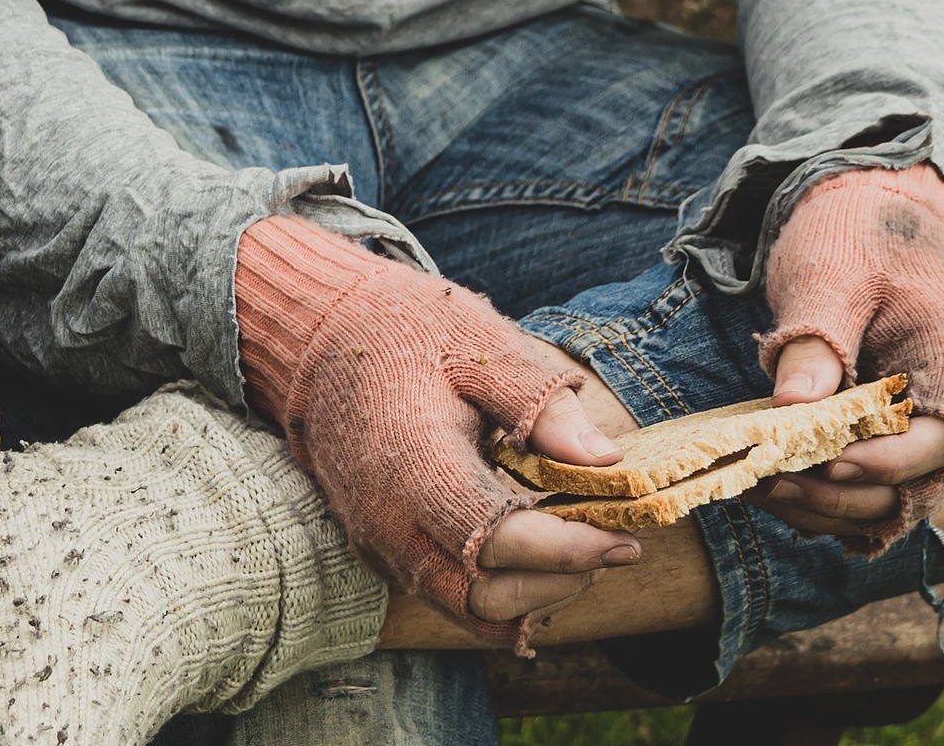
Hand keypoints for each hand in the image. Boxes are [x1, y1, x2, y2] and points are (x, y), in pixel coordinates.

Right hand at [234, 216, 636, 645]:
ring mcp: (378, 540)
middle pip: (485, 598)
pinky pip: (443, 593)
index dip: (568, 552)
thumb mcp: (479, 346)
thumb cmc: (405, 333)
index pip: (499, 541)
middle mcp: (388, 519)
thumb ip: (541, 405)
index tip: (626, 540)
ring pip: (463, 609)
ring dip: (531, 596)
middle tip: (610, 545)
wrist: (317, 338)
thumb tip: (605, 461)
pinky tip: (536, 556)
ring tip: (579, 553)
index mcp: (415, 465)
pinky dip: (497, 591)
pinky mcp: (379, 547)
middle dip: (558, 583)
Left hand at [754, 165, 943, 545]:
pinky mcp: (880, 432)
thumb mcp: (833, 276)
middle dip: (838, 495)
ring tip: (755, 490)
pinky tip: (765, 487)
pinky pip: (861, 483)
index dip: (883, 463)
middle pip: (909, 488)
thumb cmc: (856, 235)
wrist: (866, 212)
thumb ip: (817, 340)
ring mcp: (916, 425)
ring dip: (822, 506)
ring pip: (883, 498)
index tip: (822, 463)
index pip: (938, 441)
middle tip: (766, 484)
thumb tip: (793, 409)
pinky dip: (818, 495)